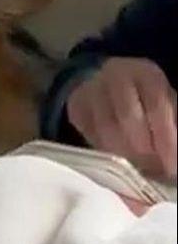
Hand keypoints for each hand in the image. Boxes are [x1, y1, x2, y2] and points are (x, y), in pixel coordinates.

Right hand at [67, 57, 176, 177]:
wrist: (108, 82)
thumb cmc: (145, 97)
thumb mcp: (164, 102)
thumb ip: (172, 126)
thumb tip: (173, 161)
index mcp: (145, 73)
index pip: (157, 106)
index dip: (166, 139)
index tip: (171, 165)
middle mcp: (115, 75)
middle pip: (128, 116)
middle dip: (143, 149)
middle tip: (152, 170)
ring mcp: (91, 89)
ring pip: (105, 128)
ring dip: (123, 154)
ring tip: (135, 169)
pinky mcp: (75, 105)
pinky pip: (89, 134)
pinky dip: (104, 151)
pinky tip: (116, 160)